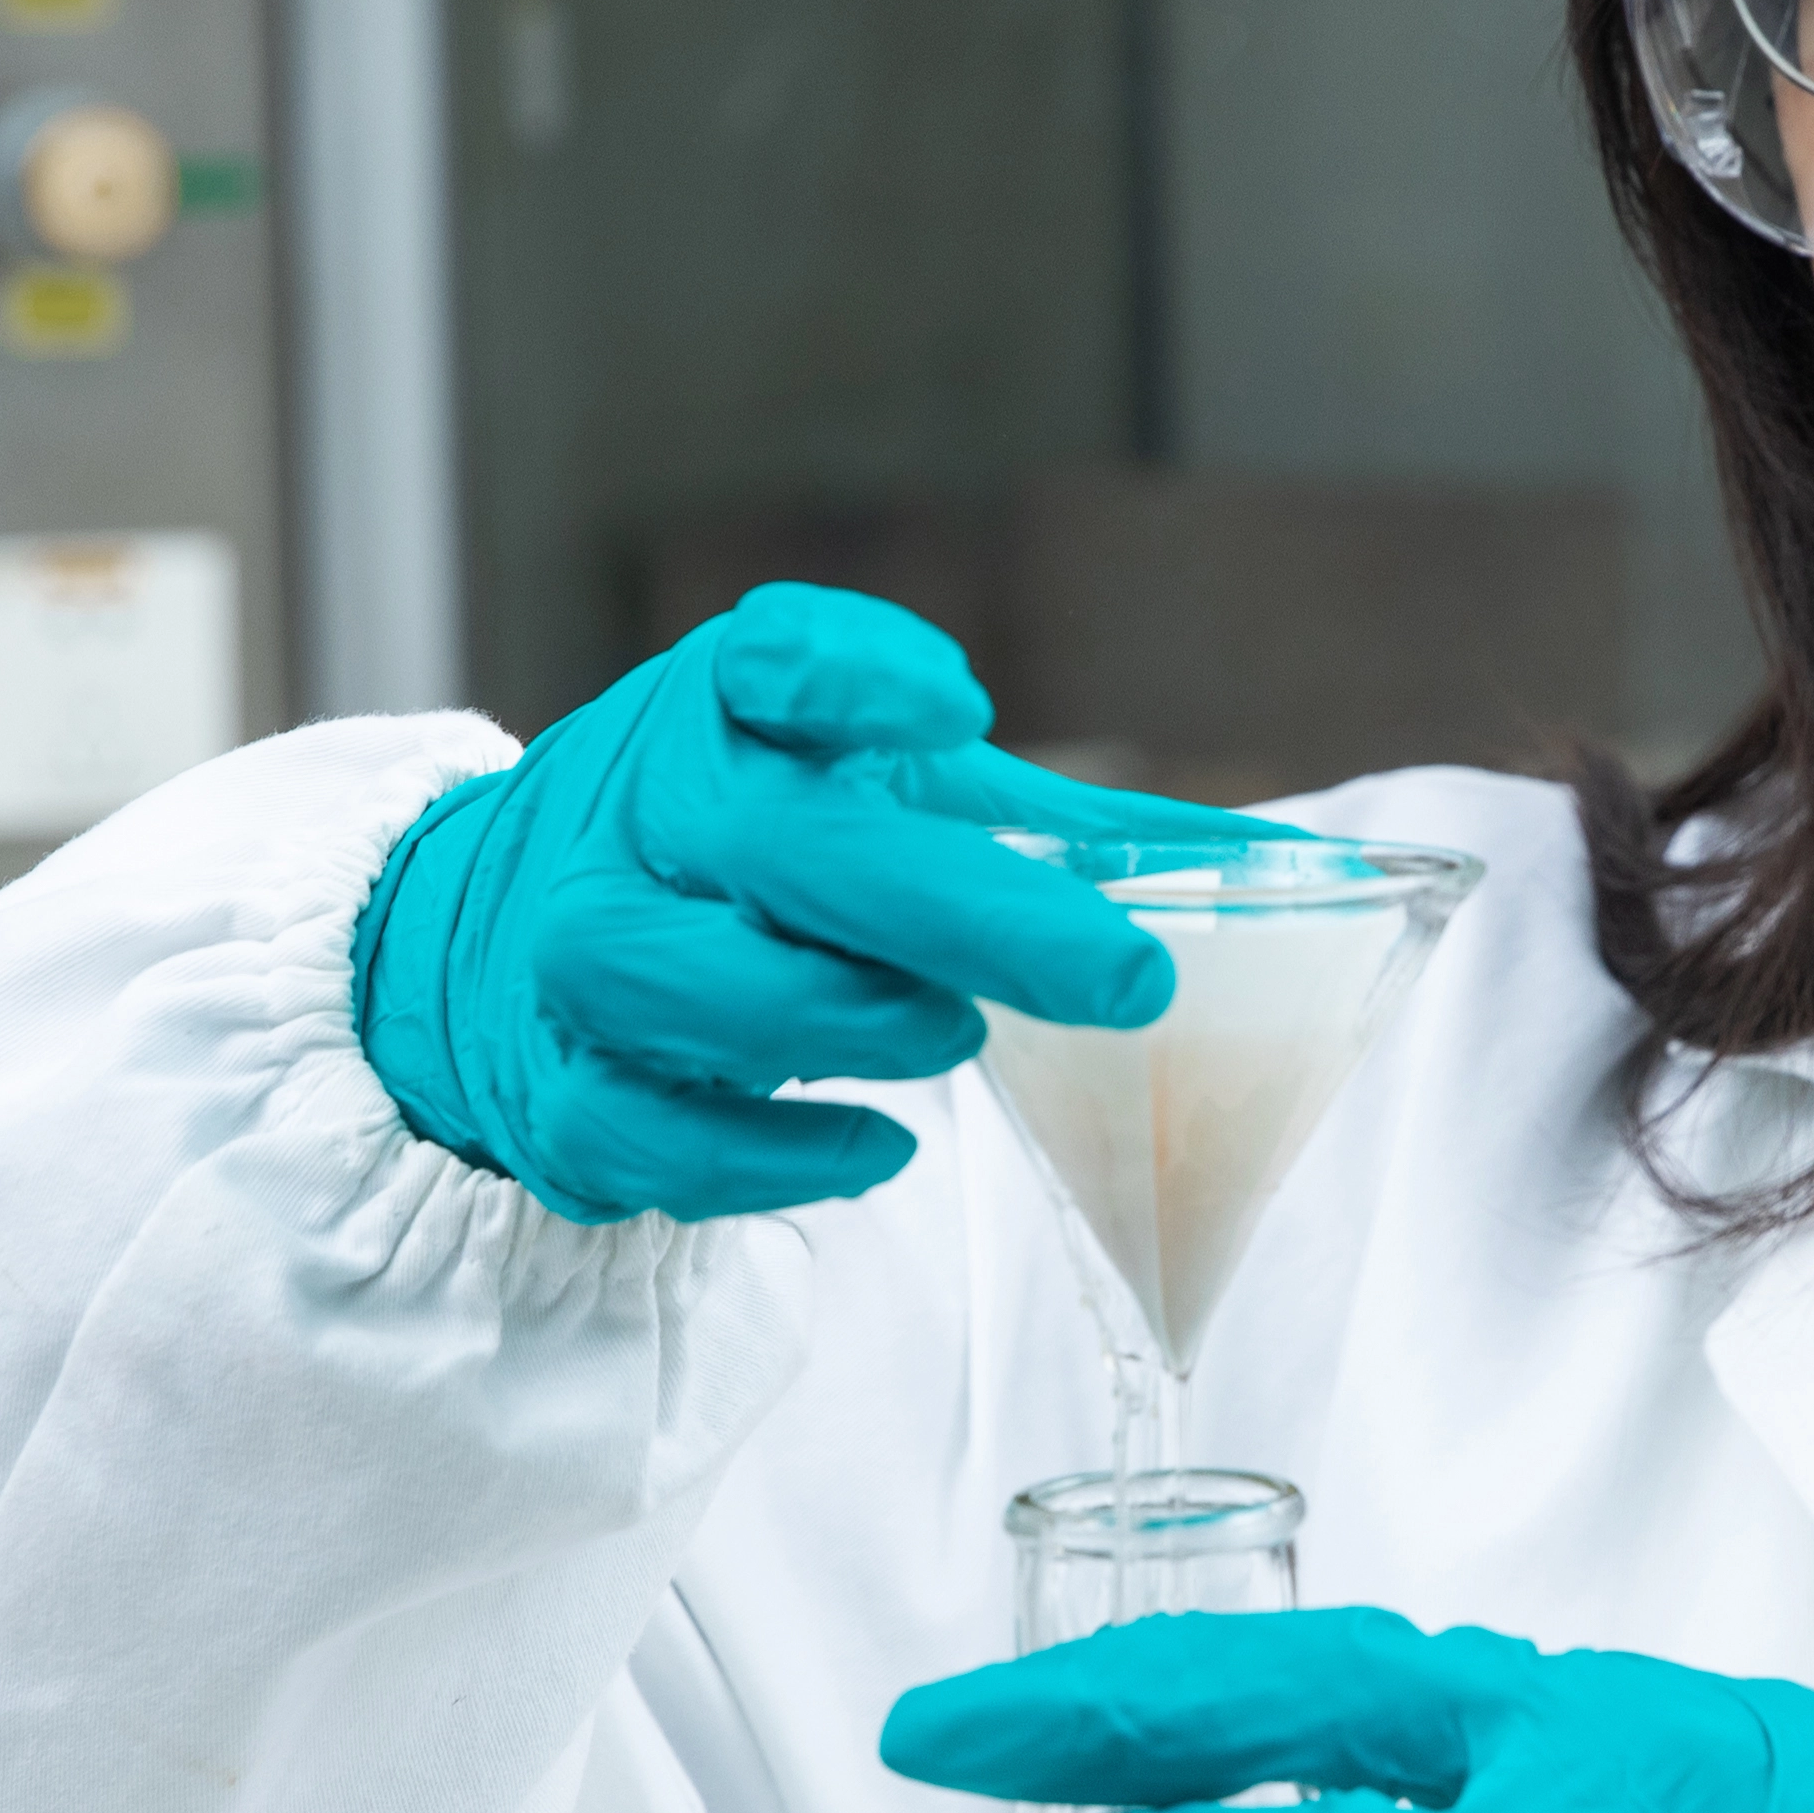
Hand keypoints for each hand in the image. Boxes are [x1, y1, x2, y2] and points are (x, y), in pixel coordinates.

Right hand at [351, 582, 1276, 1223]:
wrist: (509, 937)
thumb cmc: (755, 855)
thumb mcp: (891, 797)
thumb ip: (1070, 830)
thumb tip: (1304, 871)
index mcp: (725, 713)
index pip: (770, 658)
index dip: (855, 673)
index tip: (960, 706)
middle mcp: (642, 816)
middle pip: (791, 850)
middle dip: (971, 914)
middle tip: (1128, 974)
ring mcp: (583, 954)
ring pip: (712, 992)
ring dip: (860, 1022)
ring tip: (950, 1032)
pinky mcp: (562, 1091)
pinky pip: (667, 1138)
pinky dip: (786, 1154)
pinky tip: (879, 1144)